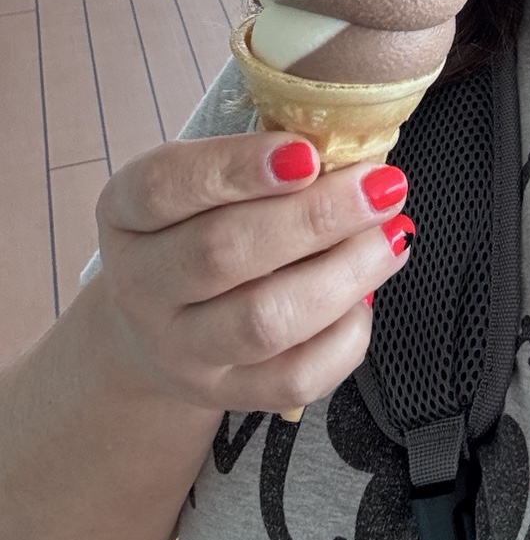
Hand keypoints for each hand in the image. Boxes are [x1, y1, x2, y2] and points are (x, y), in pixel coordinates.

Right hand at [95, 135, 412, 412]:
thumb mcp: (206, 177)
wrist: (159, 321)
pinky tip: (368, 294)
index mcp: (127, 212)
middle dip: (316, 216)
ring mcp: (180, 350)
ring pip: (263, 322)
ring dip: (343, 273)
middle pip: (223, 253)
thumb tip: (351, 144)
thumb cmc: (201, 223)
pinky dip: (345, 334)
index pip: (166, 187)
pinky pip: (294, 378)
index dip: (237, 167)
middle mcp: (140, 286)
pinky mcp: (226, 395)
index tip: (308, 152)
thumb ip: (264, 157)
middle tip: (383, 186)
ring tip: (391, 234)